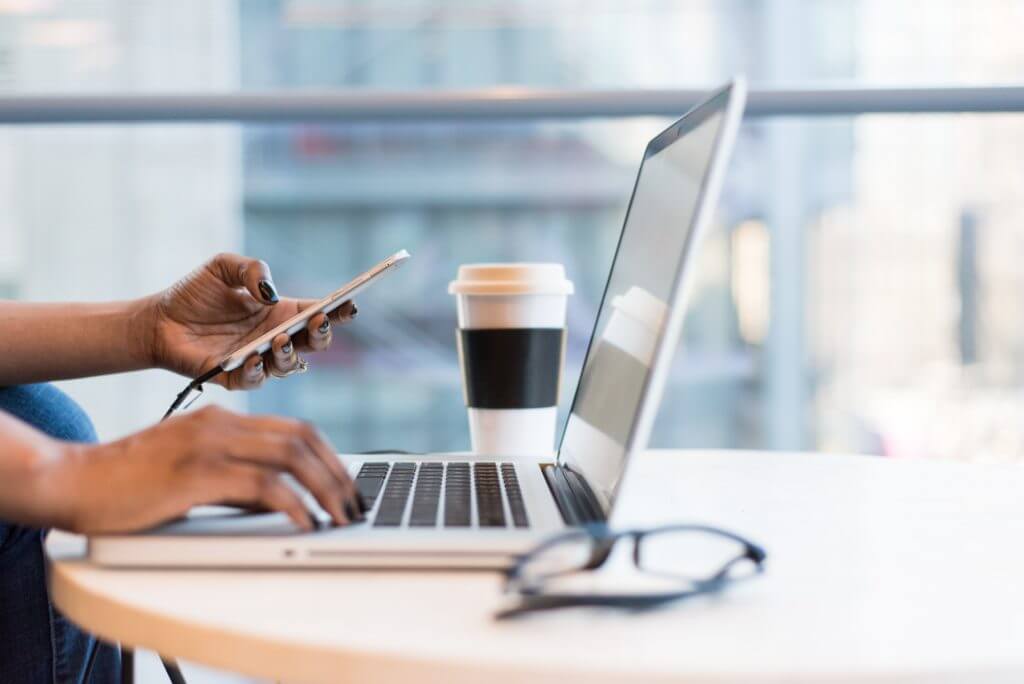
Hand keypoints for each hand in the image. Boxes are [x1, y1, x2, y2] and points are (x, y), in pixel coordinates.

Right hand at [42, 405, 364, 533]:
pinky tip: (305, 523)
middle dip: (338, 473)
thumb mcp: (192, 471)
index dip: (330, 456)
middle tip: (354, 504)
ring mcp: (209, 444)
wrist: (73, 480)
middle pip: (302, 438)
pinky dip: (293, 504)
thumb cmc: (129, 482)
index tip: (347, 485)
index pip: (295, 429)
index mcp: (222, 419)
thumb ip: (235, 478)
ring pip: (291, 457)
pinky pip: (262, 485)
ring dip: (325, 489)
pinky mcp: (197, 473)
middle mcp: (221, 423)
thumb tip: (280, 501)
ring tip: (340, 517)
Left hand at [143, 253, 357, 388]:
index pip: (318, 313)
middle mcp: (275, 338)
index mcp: (280, 312)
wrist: (158, 320)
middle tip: (318, 322)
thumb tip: (270, 292)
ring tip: (280, 339)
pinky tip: (253, 356)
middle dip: (322, 334)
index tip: (349, 304)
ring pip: (289, 366)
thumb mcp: (223, 267)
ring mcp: (258, 360)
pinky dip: (257, 371)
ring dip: (290, 354)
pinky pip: (255, 380)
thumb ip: (251, 269)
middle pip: (313, 343)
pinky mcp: (234, 377)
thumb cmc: (194, 293)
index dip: (338, 310)